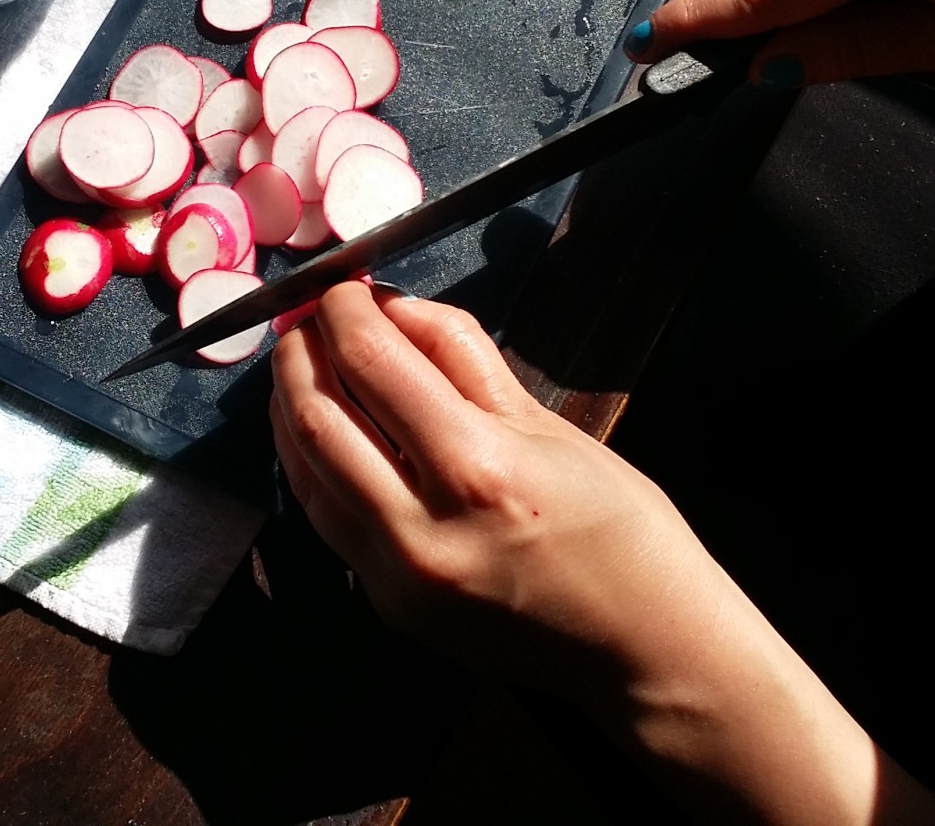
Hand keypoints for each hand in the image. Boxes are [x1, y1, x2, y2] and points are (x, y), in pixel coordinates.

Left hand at [269, 284, 727, 696]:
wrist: (643, 648)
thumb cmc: (621, 528)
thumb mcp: (550, 425)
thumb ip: (463, 359)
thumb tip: (395, 310)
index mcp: (475, 467)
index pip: (373, 365)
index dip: (344, 312)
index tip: (340, 286)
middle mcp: (420, 527)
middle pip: (319, 417)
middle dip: (300, 353)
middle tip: (307, 317)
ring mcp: (395, 577)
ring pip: (305, 471)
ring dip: (292, 407)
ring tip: (303, 364)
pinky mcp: (387, 605)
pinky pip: (328, 518)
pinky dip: (312, 462)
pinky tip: (322, 431)